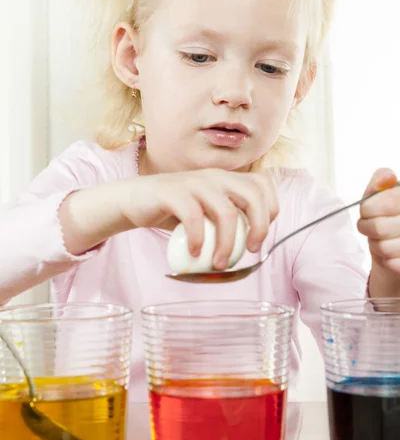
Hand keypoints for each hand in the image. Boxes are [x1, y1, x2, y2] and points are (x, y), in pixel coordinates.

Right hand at [121, 169, 278, 268]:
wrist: (134, 200)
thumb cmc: (174, 211)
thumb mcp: (206, 212)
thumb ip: (227, 221)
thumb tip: (251, 247)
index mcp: (226, 179)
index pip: (263, 184)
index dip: (270, 210)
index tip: (260, 234)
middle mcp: (215, 177)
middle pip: (253, 195)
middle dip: (259, 226)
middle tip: (251, 250)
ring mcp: (194, 183)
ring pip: (225, 210)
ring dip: (227, 242)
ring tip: (219, 262)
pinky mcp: (172, 192)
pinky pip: (193, 216)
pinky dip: (198, 238)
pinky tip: (194, 252)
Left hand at [357, 168, 399, 274]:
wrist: (395, 246)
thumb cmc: (384, 215)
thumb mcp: (378, 195)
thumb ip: (380, 181)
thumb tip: (388, 176)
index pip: (390, 201)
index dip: (369, 208)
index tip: (367, 210)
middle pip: (379, 227)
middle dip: (368, 228)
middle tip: (372, 227)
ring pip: (384, 248)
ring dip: (376, 245)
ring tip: (382, 239)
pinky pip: (392, 263)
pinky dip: (386, 260)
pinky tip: (392, 253)